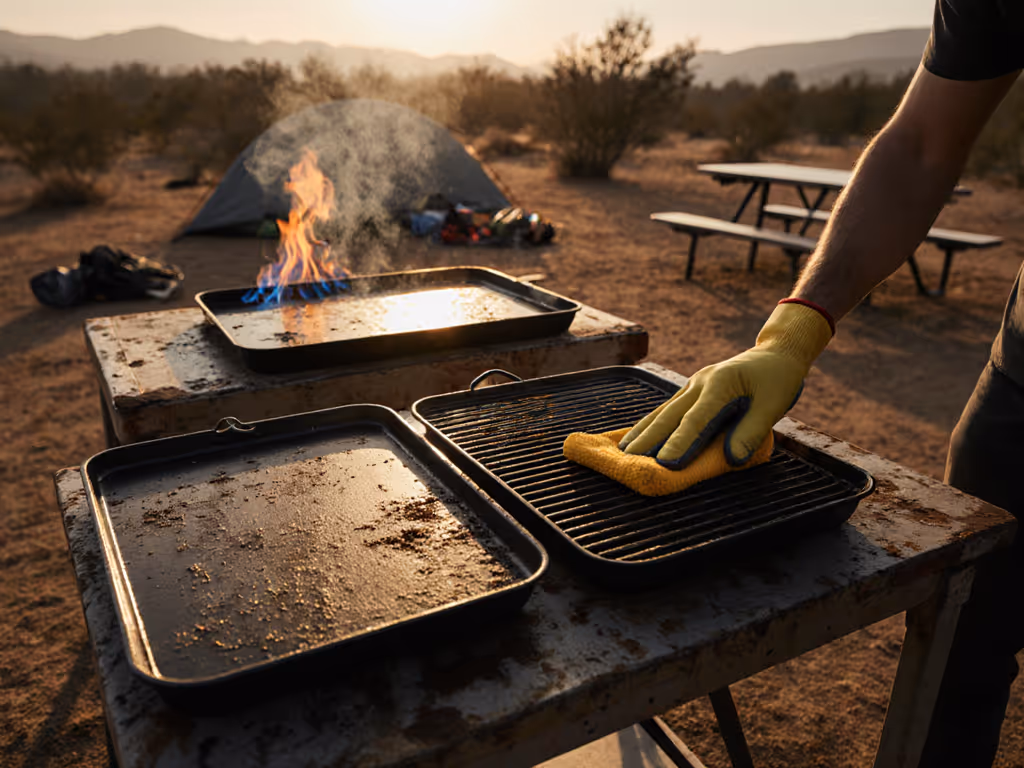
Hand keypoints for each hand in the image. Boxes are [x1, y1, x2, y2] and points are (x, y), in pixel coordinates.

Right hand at [620, 302, 833, 467]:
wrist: (775, 354)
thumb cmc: (777, 380)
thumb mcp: (773, 406)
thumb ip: (751, 432)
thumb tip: (731, 459)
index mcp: (721, 384)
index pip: (696, 419)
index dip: (680, 442)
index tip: (665, 464)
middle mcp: (701, 382)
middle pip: (670, 414)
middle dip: (649, 438)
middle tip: (630, 459)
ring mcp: (693, 384)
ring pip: (663, 410)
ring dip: (643, 431)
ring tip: (624, 450)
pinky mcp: (692, 389)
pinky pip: (668, 408)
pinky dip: (651, 423)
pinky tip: (639, 435)